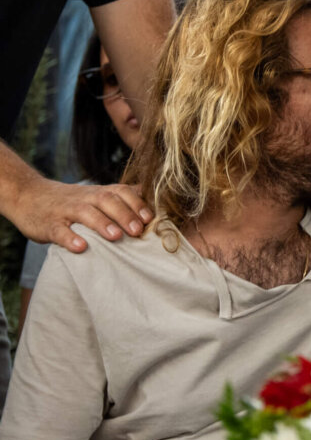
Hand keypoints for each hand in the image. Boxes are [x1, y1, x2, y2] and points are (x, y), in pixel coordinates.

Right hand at [15, 178, 151, 252]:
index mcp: (99, 193)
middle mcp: (84, 199)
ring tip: (116, 237)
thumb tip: (153, 197)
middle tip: (138, 231)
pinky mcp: (48, 224)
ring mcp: (65, 211)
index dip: (136, 203)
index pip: (121, 192)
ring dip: (102, 224)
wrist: (28, 196)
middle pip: (106, 200)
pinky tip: (81, 247)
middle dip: (124, 215)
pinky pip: (59, 230)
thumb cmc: (71, 201)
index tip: (150, 218)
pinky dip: (70, 238)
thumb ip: (122, 197)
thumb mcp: (96, 195)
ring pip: (85, 213)